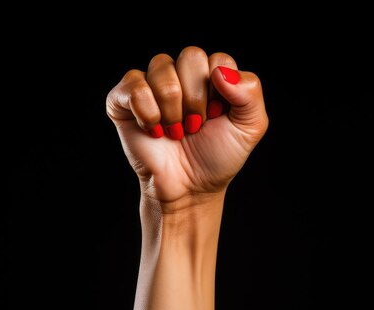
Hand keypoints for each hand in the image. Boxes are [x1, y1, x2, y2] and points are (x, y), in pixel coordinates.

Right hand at [106, 47, 267, 208]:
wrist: (189, 189)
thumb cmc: (217, 157)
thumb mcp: (250, 127)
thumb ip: (251, 91)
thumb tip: (220, 72)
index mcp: (210, 74)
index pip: (219, 59)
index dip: (220, 93)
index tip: (217, 118)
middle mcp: (179, 73)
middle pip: (191, 56)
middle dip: (197, 99)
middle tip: (195, 126)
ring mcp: (150, 84)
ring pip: (162, 66)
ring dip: (173, 109)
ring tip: (175, 131)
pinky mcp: (123, 99)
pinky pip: (134, 86)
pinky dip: (148, 113)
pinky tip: (154, 130)